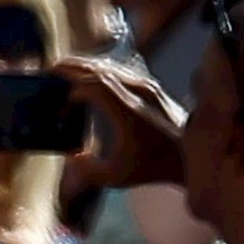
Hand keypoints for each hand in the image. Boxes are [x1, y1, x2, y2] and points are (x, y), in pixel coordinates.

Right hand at [58, 57, 186, 188]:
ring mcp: (145, 86)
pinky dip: (101, 72)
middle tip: (51, 69)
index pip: (92, 85)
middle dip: (72, 67)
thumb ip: (88, 170)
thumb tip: (71, 157)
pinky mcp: (150, 87)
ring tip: (66, 71)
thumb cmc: (154, 167)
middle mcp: (136, 92)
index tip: (60, 105)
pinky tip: (90, 79)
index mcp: (126, 110)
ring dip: (86, 66)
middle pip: (99, 68)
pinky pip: (120, 72)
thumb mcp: (116, 177)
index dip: (71, 90)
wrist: (192, 156)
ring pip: (110, 66)